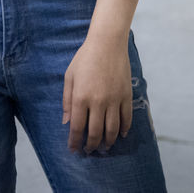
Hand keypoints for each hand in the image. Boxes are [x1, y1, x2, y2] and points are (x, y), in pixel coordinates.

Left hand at [62, 33, 132, 153]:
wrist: (107, 43)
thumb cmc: (84, 58)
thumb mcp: (69, 77)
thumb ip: (67, 101)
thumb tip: (66, 122)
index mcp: (81, 97)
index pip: (77, 128)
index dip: (75, 142)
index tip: (73, 149)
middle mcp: (98, 102)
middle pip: (95, 132)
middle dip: (91, 145)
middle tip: (89, 150)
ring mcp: (114, 100)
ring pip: (112, 129)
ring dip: (108, 142)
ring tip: (104, 147)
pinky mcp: (126, 96)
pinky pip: (126, 118)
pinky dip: (124, 129)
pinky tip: (120, 135)